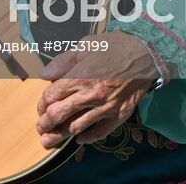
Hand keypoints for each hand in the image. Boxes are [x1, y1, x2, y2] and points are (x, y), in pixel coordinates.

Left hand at [35, 32, 160, 147]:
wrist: (145, 56)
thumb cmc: (114, 47)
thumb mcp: (85, 46)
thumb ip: (63, 62)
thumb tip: (45, 76)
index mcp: (80, 76)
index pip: (52, 96)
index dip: (42, 103)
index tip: (41, 107)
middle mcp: (91, 95)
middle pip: (60, 114)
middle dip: (45, 123)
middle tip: (41, 127)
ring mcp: (105, 108)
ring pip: (76, 127)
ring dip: (60, 135)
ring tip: (50, 139)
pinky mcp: (119, 116)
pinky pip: (99, 133)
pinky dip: (87, 138)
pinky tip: (79, 138)